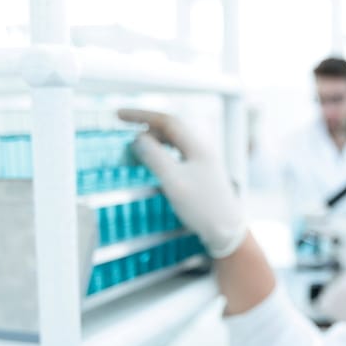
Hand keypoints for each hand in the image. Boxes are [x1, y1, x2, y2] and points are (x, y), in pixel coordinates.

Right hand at [117, 108, 246, 257]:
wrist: (228, 231)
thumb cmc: (203, 208)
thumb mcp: (173, 181)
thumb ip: (154, 157)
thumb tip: (137, 138)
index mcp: (197, 146)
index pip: (166, 120)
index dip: (141, 115)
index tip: (117, 114)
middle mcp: (201, 149)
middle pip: (170, 128)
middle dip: (145, 124)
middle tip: (122, 126)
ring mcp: (202, 161)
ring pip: (174, 141)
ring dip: (153, 139)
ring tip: (134, 145)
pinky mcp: (201, 173)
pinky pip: (177, 153)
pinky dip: (161, 152)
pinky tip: (153, 160)